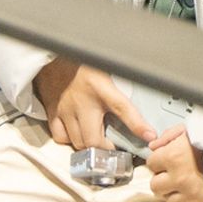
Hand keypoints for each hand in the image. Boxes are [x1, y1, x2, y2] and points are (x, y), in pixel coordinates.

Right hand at [32, 57, 154, 149]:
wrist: (54, 53)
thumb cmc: (83, 61)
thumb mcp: (106, 68)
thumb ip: (118, 85)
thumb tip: (142, 88)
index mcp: (101, 86)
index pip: (123, 107)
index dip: (137, 125)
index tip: (149, 135)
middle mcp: (83, 101)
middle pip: (94, 139)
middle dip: (106, 148)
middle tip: (114, 146)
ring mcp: (66, 109)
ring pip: (78, 142)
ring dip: (88, 146)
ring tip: (96, 141)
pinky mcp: (53, 112)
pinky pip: (60, 137)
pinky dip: (69, 140)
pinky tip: (76, 134)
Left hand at [146, 124, 202, 201]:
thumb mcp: (191, 130)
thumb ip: (169, 136)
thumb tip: (154, 144)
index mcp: (175, 156)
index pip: (151, 162)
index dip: (159, 159)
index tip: (167, 158)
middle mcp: (179, 177)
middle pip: (155, 184)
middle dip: (163, 178)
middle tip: (175, 171)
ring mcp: (187, 193)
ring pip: (166, 198)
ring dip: (173, 191)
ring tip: (186, 180)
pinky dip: (183, 199)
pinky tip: (191, 189)